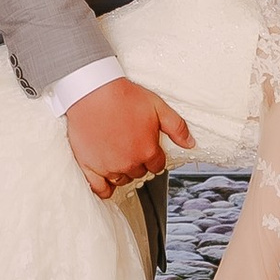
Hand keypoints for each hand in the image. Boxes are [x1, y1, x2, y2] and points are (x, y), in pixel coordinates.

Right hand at [63, 75, 192, 198]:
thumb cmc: (123, 97)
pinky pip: (99, 189)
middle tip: (131, 145)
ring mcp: (108, 166)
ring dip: (123, 171)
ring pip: (121, 180)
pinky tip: (106, 181)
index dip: (154, 156)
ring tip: (118, 155)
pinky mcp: (89, 166)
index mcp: (147, 150)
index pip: (157, 165)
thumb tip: (190, 143)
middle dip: (138, 161)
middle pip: (139, 172)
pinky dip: (105, 188)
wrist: (92, 91)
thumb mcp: (158, 106)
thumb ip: (177, 127)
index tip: (147, 147)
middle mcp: (129, 162)